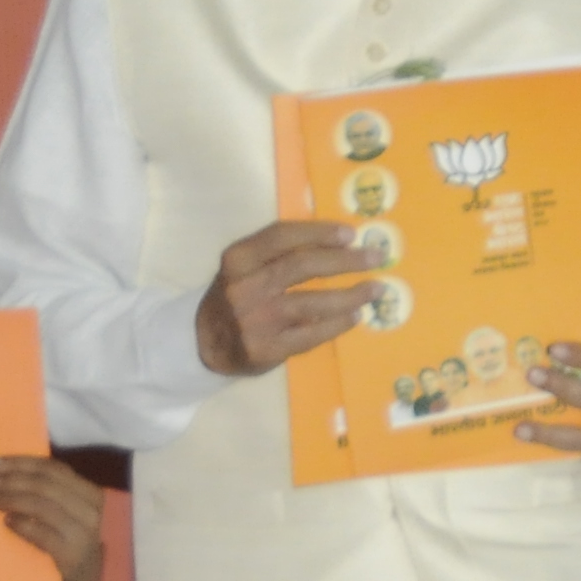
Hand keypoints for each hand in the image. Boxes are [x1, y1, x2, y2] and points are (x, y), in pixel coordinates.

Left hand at [0, 456, 106, 580]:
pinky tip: (6, 522)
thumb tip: (2, 473)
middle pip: (44, 484)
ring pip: (42, 504)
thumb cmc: (63, 549)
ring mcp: (84, 534)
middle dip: (9, 479)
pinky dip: (21, 524)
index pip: (53, 469)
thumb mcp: (61, 517)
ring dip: (10, 499)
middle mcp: (91, 511)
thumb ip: (43, 496)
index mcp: (89, 495)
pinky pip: (42, 533)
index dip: (20, 463)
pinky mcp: (73, 556)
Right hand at [195, 219, 380, 376]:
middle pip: (302, 266)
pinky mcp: (267, 348)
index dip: (319, 232)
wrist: (204, 344)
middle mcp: (245, 287)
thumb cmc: (235, 297)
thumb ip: (278, 254)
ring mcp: (255, 320)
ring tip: (377, 288)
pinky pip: (311, 334)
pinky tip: (355, 316)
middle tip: (377, 256)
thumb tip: (339, 242)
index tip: (351, 233)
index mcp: (238, 259)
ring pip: (312, 302)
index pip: (282, 236)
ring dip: (351, 294)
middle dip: (346, 260)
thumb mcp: (243, 268)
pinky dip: (337, 323)